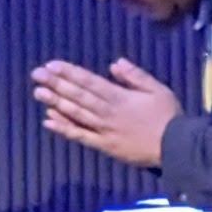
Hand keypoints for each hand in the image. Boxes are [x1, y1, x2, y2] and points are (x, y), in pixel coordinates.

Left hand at [32, 57, 179, 169]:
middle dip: (56, 83)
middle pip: (78, 95)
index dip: (70, 73)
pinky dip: (64, 128)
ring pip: (75, 113)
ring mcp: (103, 129)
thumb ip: (136, 76)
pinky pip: (80, 136)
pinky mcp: (103, 145)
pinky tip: (48, 121)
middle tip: (37, 74)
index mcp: (120, 96)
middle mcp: (107, 112)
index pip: (90, 81)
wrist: (174, 148)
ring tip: (38, 92)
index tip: (52, 65)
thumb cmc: (168, 117)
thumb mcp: (158, 90)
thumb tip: (115, 63)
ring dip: (55, 102)